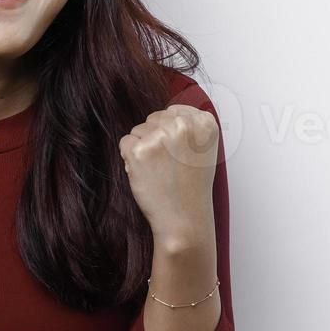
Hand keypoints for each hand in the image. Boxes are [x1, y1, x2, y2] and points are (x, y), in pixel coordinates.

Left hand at [119, 104, 218, 246]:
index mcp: (204, 123)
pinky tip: (146, 173)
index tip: (177, 152)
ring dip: (142, 148)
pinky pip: (125, 142)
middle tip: (168, 165)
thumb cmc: (192, 188)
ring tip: (159, 170)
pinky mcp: (139, 150)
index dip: (170, 132)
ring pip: (138, 130)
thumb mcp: (203, 150)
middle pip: (154, 118)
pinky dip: (130, 158)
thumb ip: (189, 127)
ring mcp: (160, 137)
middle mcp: (183, 125)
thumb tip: (168, 113)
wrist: (184, 219)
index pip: (174, 111)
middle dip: (155, 138)